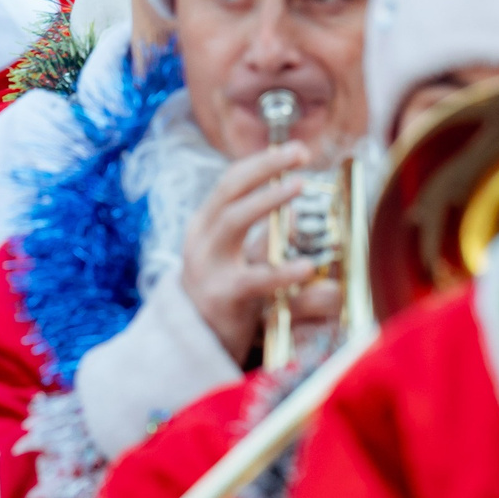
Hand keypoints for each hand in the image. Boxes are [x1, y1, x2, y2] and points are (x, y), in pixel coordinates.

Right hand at [179, 143, 342, 361]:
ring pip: (234, 220)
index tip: (293, 150)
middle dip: (265, 167)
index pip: (230, 182)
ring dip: (268, 199)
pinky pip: (255, 279)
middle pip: (229, 189)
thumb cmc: (224, 299)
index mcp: (204, 227)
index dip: (261, 162)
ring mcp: (208, 267)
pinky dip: (283, 271)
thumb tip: (296, 217)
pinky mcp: (223, 297)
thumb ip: (265, 242)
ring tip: (299, 186)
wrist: (191, 347)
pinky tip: (307, 267)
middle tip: (300, 153)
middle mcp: (201, 240)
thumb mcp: (241, 265)